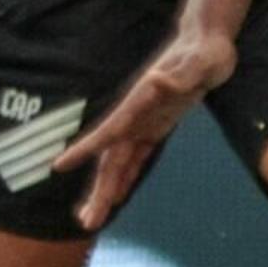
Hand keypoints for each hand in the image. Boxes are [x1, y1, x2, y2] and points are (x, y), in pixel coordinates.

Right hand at [55, 27, 240, 231]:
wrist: (208, 44)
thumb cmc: (205, 52)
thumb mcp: (199, 62)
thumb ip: (181, 75)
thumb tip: (160, 80)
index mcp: (141, 102)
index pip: (109, 130)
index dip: (86, 148)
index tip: (59, 165)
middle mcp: (136, 116)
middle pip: (112, 158)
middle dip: (99, 189)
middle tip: (87, 222)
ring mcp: (144, 123)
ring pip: (120, 162)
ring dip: (107, 190)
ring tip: (92, 219)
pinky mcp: (157, 127)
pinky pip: (137, 157)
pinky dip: (127, 177)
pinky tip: (118, 196)